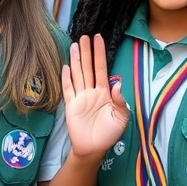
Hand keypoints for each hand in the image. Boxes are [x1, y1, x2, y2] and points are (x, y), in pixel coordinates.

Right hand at [62, 35, 129, 160]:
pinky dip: (66, 78)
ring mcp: (80, 97)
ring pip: (78, 74)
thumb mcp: (121, 118)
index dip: (100, 54)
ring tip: (75, 45)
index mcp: (105, 92)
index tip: (98, 39)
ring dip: (76, 60)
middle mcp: (92, 91)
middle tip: (84, 36)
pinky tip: (65, 66)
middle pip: (88, 68)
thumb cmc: (109, 134)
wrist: (93, 149)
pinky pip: (68, 89)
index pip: (102, 69)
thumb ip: (120, 101)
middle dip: (87, 52)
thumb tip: (117, 84)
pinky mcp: (71, 105)